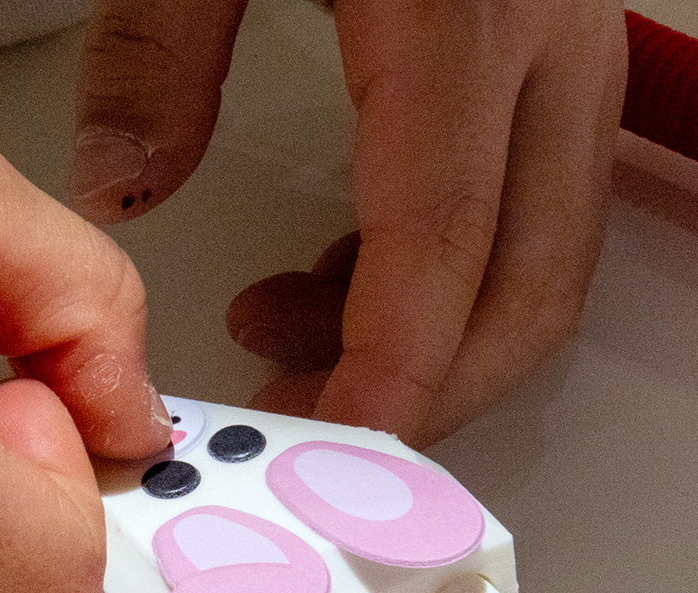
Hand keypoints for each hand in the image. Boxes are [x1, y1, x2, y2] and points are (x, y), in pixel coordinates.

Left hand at [70, 0, 626, 444]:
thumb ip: (157, 46)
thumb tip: (121, 186)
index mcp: (455, 21)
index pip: (441, 251)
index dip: (392, 374)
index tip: (325, 445)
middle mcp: (547, 47)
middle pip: (533, 286)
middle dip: (436, 390)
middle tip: (307, 427)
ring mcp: (576, 49)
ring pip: (548, 255)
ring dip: (438, 330)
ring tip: (284, 325)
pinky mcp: (568, 47)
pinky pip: (538, 201)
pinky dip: (455, 265)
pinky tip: (347, 261)